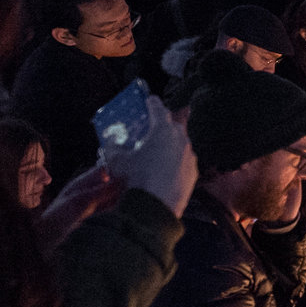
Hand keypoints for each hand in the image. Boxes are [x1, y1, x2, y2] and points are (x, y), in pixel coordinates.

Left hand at [36, 166, 125, 245]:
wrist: (47, 235)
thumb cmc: (62, 214)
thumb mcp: (85, 200)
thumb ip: (104, 189)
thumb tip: (125, 178)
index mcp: (83, 182)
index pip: (104, 170)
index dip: (116, 170)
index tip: (131, 173)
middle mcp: (85, 189)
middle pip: (107, 182)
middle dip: (118, 185)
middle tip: (131, 189)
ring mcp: (86, 201)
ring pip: (106, 195)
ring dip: (115, 196)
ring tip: (125, 198)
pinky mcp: (86, 212)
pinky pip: (102, 206)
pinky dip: (109, 206)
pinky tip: (116, 206)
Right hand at [108, 101, 198, 215]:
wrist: (155, 207)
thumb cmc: (136, 178)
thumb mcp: (116, 160)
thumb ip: (113, 147)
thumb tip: (111, 143)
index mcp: (162, 130)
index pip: (158, 108)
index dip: (152, 102)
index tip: (150, 100)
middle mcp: (180, 139)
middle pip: (174, 124)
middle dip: (165, 123)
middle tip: (155, 127)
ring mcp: (190, 156)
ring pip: (182, 143)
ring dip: (172, 144)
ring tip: (160, 151)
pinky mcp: (194, 172)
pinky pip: (185, 161)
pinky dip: (177, 162)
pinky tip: (167, 169)